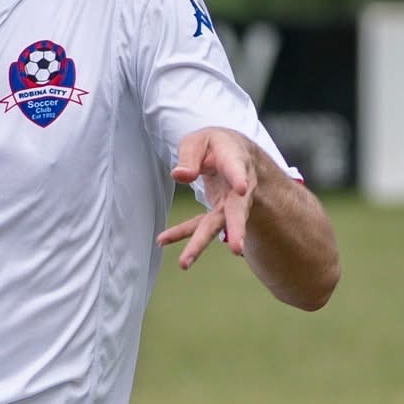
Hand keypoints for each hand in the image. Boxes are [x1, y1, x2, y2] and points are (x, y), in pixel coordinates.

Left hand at [159, 126, 266, 269]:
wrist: (234, 152)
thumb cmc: (215, 145)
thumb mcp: (200, 140)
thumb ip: (190, 157)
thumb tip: (179, 176)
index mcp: (235, 160)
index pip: (238, 170)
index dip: (239, 179)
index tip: (242, 189)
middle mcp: (237, 188)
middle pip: (236, 209)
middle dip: (236, 228)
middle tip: (236, 248)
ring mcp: (229, 203)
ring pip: (217, 225)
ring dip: (200, 244)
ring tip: (184, 263)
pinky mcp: (217, 212)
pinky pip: (198, 224)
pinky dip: (180, 233)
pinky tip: (161, 240)